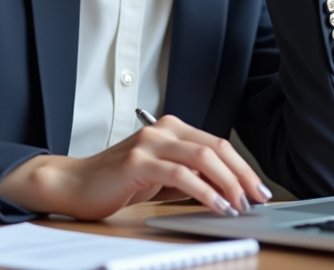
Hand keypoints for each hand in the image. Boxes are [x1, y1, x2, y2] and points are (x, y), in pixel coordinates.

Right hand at [0, 115, 271, 219]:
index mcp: (171, 128)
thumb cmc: (118, 181)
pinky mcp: (138, 162)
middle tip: (257, 197)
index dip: (241, 166)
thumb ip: (191, 177)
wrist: (75, 183)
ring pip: (202, 158)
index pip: (217, 143)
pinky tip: (215, 205)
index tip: (258, 188)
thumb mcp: (162, 177)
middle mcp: (163, 130)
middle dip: (242, 174)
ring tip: (239, 204)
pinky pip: (181, 175)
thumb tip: (228, 191)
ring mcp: (150, 143)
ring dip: (227, 183)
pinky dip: (203, 191)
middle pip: (215, 148)